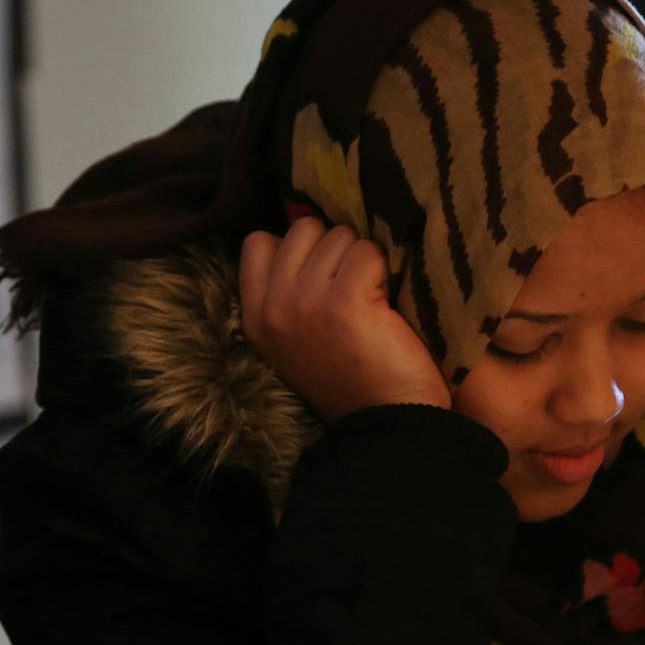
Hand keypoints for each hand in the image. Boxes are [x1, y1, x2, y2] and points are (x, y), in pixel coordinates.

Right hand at [238, 218, 450, 420]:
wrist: (388, 423)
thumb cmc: (352, 378)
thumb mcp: (297, 337)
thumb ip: (289, 288)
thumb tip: (305, 221)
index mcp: (256, 317)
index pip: (258, 242)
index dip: (296, 247)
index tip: (322, 274)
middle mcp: (274, 307)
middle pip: (302, 230)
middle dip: (333, 249)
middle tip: (352, 289)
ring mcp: (307, 302)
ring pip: (339, 236)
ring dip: (362, 260)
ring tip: (371, 300)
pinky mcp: (346, 300)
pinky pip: (369, 252)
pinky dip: (384, 271)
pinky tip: (386, 304)